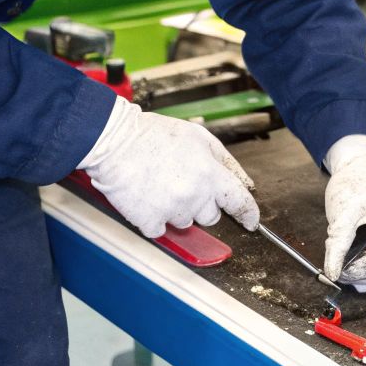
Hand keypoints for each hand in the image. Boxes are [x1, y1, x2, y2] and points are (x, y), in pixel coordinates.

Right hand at [77, 99, 258, 236]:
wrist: (114, 140)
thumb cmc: (154, 135)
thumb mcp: (199, 137)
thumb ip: (226, 161)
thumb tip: (246, 183)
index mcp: (210, 173)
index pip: (240, 202)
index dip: (249, 214)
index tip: (252, 221)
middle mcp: (195, 195)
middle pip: (211, 217)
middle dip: (203, 204)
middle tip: (183, 183)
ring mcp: (172, 210)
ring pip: (186, 222)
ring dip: (177, 209)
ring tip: (161, 185)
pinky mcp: (149, 221)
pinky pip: (161, 230)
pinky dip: (155, 218)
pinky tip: (147, 197)